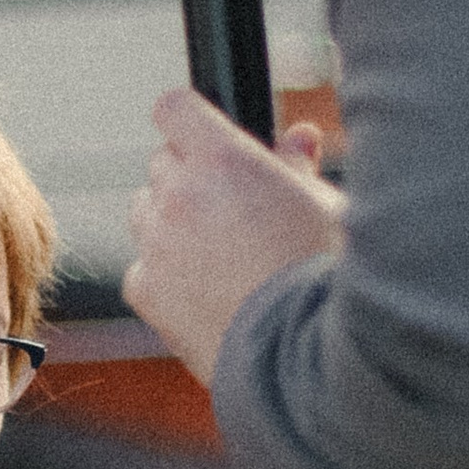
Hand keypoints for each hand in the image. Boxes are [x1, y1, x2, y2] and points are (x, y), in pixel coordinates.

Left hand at [122, 89, 345, 382]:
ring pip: (144, 212)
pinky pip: (142, 267)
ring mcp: (157, 245)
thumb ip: (299, 167)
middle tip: (232, 210)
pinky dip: (163, 275)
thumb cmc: (326, 279)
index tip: (204, 140)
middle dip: (190, 177)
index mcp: (224, 162)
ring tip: (220, 254)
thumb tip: (300, 136)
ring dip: (170, 221)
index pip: (174, 110)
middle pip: (161, 164)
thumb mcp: (326, 210)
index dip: (189, 123)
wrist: (304, 359)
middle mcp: (180, 196)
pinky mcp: (146, 291)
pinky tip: (205, 293)